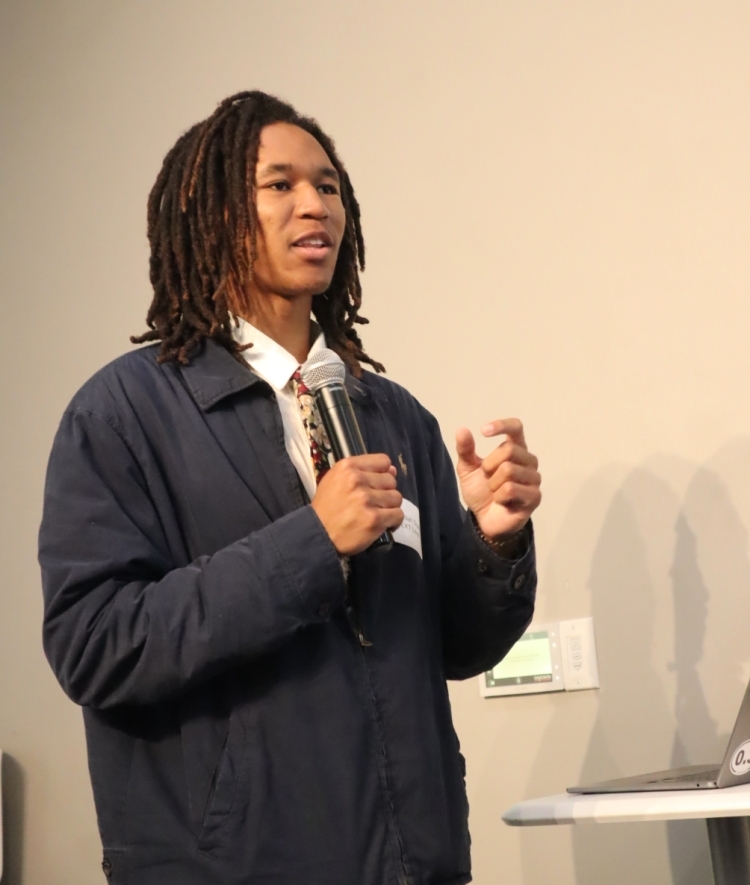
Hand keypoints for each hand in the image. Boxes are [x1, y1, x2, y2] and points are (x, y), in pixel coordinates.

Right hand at [311, 454, 403, 555]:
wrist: (318, 534)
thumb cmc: (326, 507)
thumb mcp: (335, 480)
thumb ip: (361, 472)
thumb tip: (392, 470)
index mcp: (348, 466)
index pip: (383, 461)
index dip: (383, 473)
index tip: (377, 483)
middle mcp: (358, 480)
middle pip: (391, 481)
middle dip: (385, 492)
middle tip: (374, 502)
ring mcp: (367, 500)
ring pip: (396, 497)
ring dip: (390, 507)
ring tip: (378, 513)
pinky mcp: (374, 519)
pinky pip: (398, 515)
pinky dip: (393, 521)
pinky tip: (383, 523)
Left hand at [455, 418, 540, 539]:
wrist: (485, 519)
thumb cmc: (481, 491)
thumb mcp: (468, 469)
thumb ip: (465, 450)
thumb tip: (462, 430)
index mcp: (516, 448)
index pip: (516, 428)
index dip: (502, 425)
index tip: (483, 431)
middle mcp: (529, 460)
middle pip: (509, 449)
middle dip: (489, 465)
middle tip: (487, 478)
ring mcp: (534, 478)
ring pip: (509, 470)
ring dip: (493, 483)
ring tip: (495, 492)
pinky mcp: (535, 496)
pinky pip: (511, 489)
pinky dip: (499, 496)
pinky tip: (502, 501)